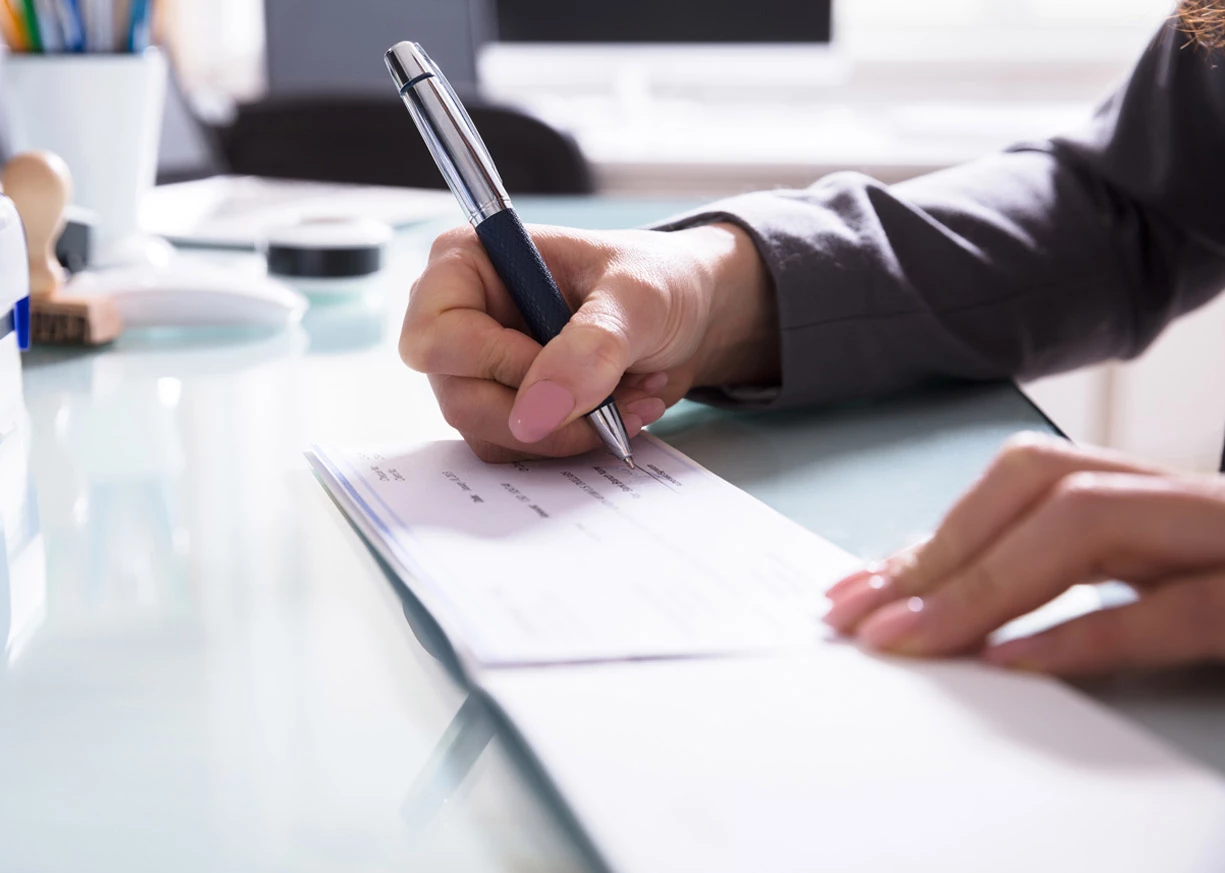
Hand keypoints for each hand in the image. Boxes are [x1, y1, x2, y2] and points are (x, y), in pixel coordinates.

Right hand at [400, 222, 776, 461]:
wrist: (691, 315)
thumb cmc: (658, 280)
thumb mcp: (637, 298)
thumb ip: (591, 346)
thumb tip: (537, 410)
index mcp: (467, 264)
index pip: (434, 337)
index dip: (494, 364)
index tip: (563, 364)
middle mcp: (460, 319)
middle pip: (460, 398)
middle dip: (546, 410)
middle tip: (614, 395)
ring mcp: (480, 370)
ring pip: (490, 433)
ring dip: (570, 429)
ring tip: (630, 395)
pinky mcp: (509, 407)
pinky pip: (520, 450)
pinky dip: (575, 440)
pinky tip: (619, 411)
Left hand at [824, 433, 1224, 675]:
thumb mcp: (1157, 579)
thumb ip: (1060, 574)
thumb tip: (932, 594)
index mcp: (1153, 495)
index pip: (1023, 484)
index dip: (933, 535)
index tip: (854, 593)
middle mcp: (1185, 500)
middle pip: (1041, 486)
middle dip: (939, 553)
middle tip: (860, 618)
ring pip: (1091, 521)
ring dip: (984, 581)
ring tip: (911, 638)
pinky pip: (1176, 608)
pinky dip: (1086, 631)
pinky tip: (1013, 661)